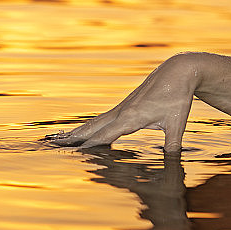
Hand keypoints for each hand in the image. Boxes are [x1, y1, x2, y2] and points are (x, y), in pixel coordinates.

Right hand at [45, 55, 195, 151]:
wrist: (178, 71)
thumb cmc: (178, 96)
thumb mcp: (177, 122)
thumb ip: (173, 143)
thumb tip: (173, 159)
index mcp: (131, 117)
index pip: (105, 136)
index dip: (89, 146)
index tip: (74, 154)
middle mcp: (121, 112)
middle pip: (91, 128)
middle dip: (72, 138)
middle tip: (52, 145)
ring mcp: (121, 108)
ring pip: (93, 123)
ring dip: (75, 132)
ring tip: (57, 139)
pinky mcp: (123, 107)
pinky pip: (101, 119)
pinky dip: (87, 127)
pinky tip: (80, 132)